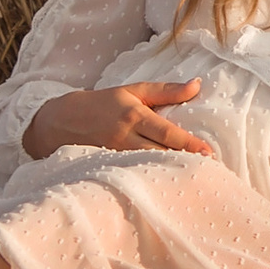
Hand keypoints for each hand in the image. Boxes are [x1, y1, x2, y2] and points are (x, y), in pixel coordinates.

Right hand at [24, 80, 217, 160]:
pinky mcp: (106, 167)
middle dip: (182, 160)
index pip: (166, 132)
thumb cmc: (104, 103)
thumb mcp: (134, 90)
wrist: (60, 121)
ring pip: (146, 165)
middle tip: (208, 168)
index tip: (208, 152)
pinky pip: (131, 173)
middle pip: (159, 152)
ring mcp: (114, 155)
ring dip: (168, 171)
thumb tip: (197, 84)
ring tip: (192, 178)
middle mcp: (124, 137)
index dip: (188, 143)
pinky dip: (148, 177)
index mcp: (134, 116)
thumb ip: (167, 90)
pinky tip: (163, 184)